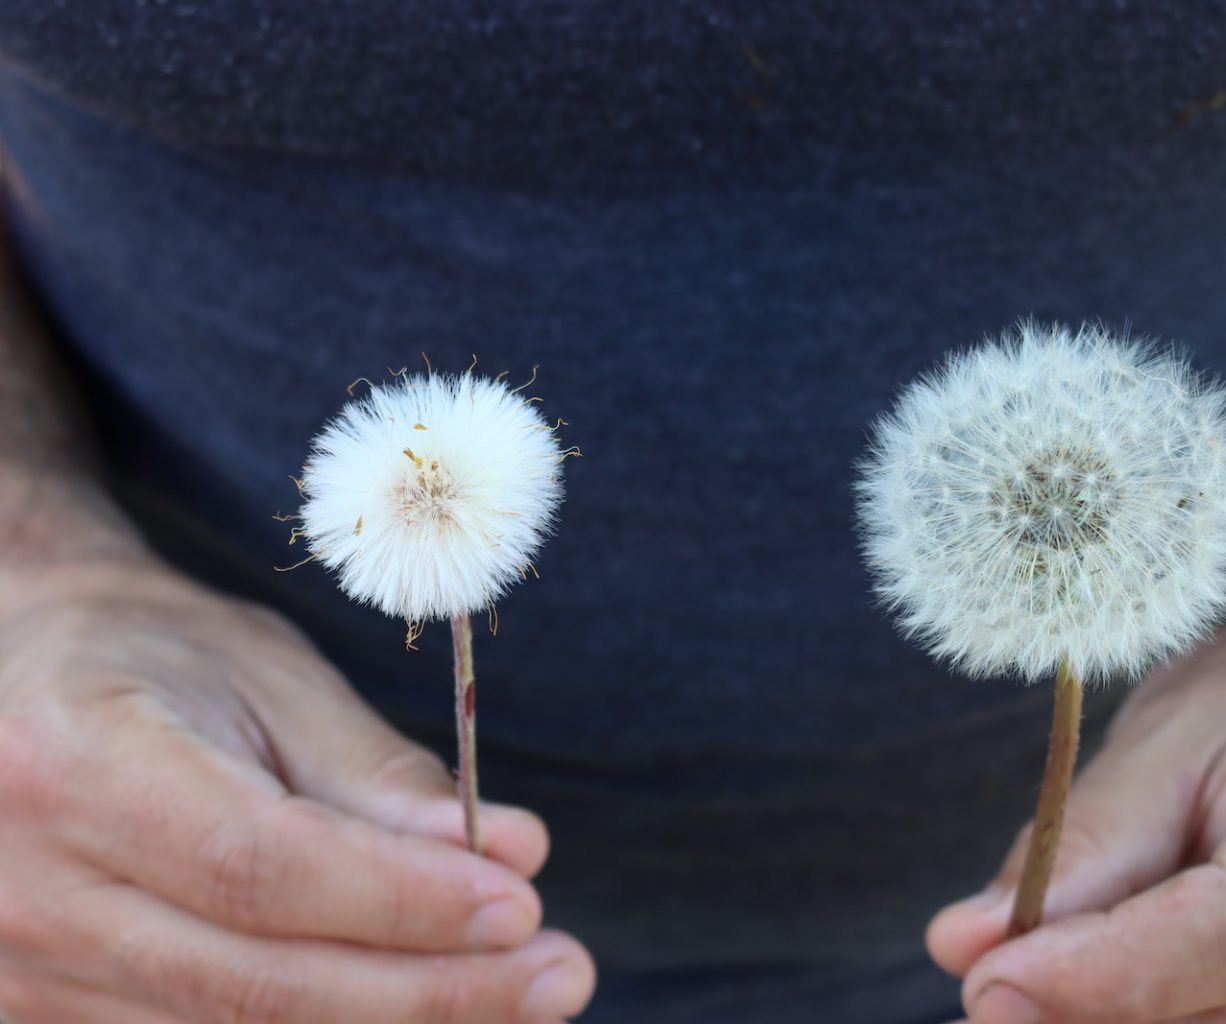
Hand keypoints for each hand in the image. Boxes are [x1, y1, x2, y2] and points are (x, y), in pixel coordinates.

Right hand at [0, 559, 594, 1022]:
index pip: (263, 868)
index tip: (523, 906)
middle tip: (560, 976)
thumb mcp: (267, 677)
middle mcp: (27, 892)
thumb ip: (378, 776)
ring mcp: (18, 977)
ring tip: (517, 998)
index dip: (402, 900)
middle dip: (429, 994)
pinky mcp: (39, 1020)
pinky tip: (422, 1009)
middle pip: (253, 986)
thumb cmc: (156, 658)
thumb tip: (512, 858)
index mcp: (80, 767)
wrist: (14, 680)